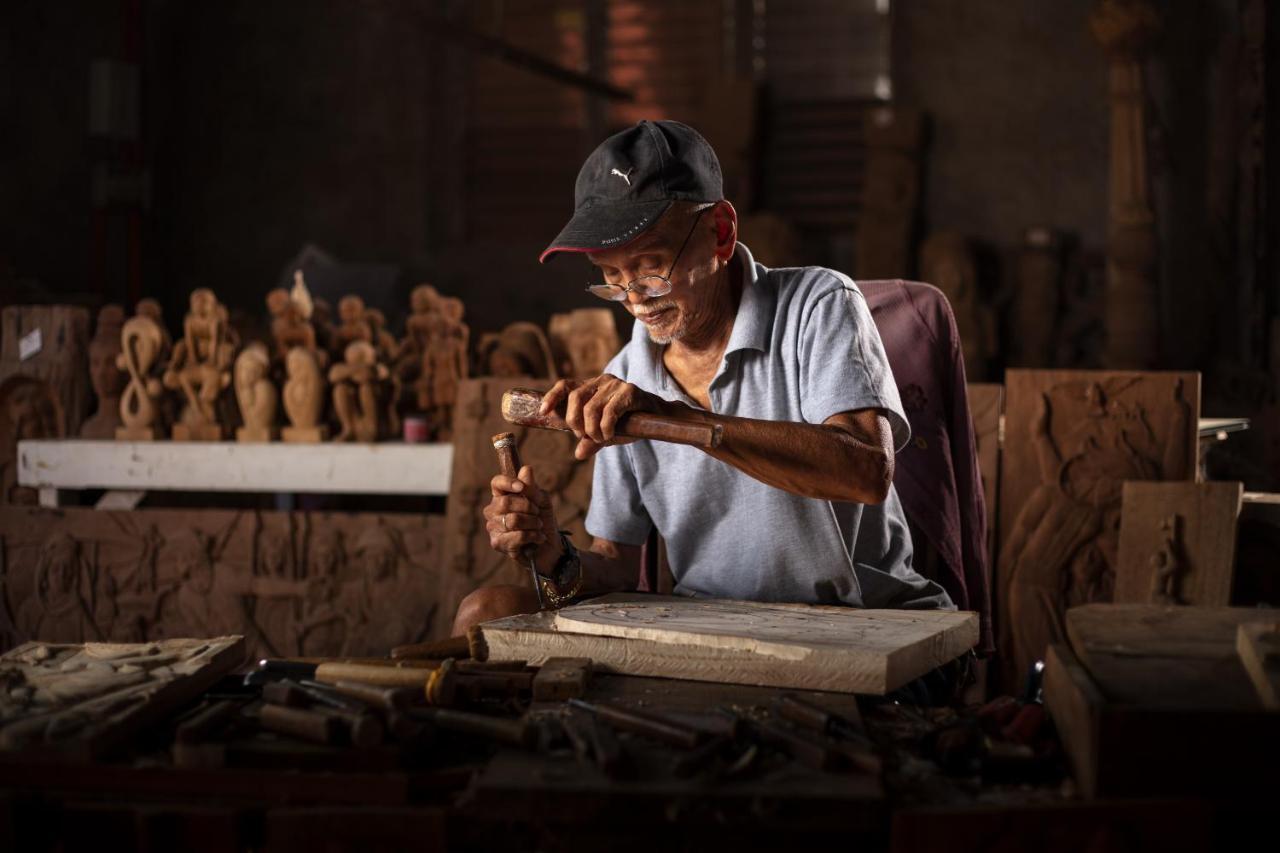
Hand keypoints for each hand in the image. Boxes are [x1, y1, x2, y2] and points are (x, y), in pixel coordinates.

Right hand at [484, 464, 561, 573]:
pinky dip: (533, 536)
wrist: (550, 546)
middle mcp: (493, 511)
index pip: (496, 483)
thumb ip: (532, 488)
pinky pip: (517, 536)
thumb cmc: (543, 521)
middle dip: (528, 507)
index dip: (507, 482)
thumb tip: (526, 469)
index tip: (521, 487)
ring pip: (513, 520)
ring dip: (533, 523)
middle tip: (538, 514)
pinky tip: (538, 538)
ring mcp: (493, 527)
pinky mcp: (498, 543)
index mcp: (502, 496)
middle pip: (505, 502)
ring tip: (539, 527)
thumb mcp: (542, 501)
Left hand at [541, 374, 665, 459]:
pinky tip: (611, 435)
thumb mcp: (606, 433)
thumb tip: (579, 454)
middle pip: (575, 399)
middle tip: (586, 436)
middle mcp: (602, 381)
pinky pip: (609, 412)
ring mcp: (615, 384)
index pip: (566, 385)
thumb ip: (591, 440)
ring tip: (601, 439)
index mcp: (592, 386)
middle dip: (575, 423)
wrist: (659, 418)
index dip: (552, 396)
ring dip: (593, 430)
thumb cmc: (630, 422)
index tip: (543, 412)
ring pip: (591, 408)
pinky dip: (606, 429)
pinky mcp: (629, 391)